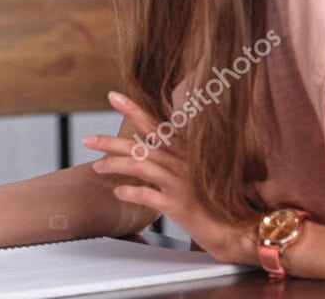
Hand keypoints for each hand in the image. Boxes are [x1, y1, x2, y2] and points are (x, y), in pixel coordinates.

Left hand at [84, 91, 257, 264]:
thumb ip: (176, 157)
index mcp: (186, 151)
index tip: (112, 95)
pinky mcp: (177, 205)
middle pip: (138, 145)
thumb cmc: (217, 200)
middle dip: (109, 141)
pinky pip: (144, 194)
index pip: (155, 124)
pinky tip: (118, 192)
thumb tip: (151, 147)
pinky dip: (128, 192)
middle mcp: (181, 162)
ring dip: (113, 165)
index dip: (133, 109)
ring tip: (96, 167)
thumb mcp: (197, 171)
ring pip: (137, 166)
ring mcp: (179, 182)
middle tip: (86, 139)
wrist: (238, 228)